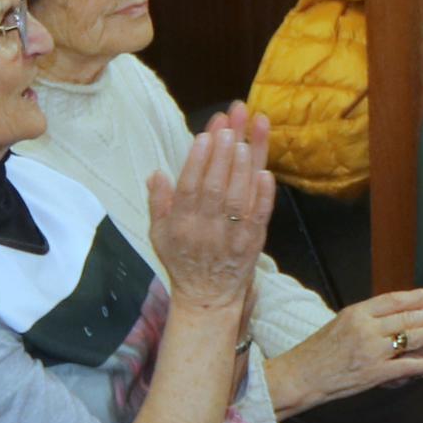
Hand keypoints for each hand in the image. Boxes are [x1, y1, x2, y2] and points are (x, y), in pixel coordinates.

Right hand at [143, 119, 272, 309]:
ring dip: (242, 169)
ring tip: (245, 142)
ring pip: (238, 199)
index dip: (197, 161)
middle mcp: (206, 229)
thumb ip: (158, 203)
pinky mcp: (253, 241)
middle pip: (214, 187)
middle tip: (228, 128)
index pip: (189, 187)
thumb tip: (156, 173)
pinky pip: (260, 216)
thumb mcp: (159, 234)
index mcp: (181, 224)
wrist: (208, 295)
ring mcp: (232, 235)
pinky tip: (267, 173)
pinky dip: (264, 196)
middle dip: (222, 156)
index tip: (205, 136)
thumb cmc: (182, 259)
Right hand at [271, 289, 422, 409]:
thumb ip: (366, 319)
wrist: (299, 376)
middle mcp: (366, 329)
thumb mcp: (339, 324)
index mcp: (356, 313)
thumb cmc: (317, 352)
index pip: (393, 300)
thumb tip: (396, 316)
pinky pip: (406, 366)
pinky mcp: (374, 373)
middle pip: (408, 318)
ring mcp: (371, 351)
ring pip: (412, 339)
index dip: (416, 297)